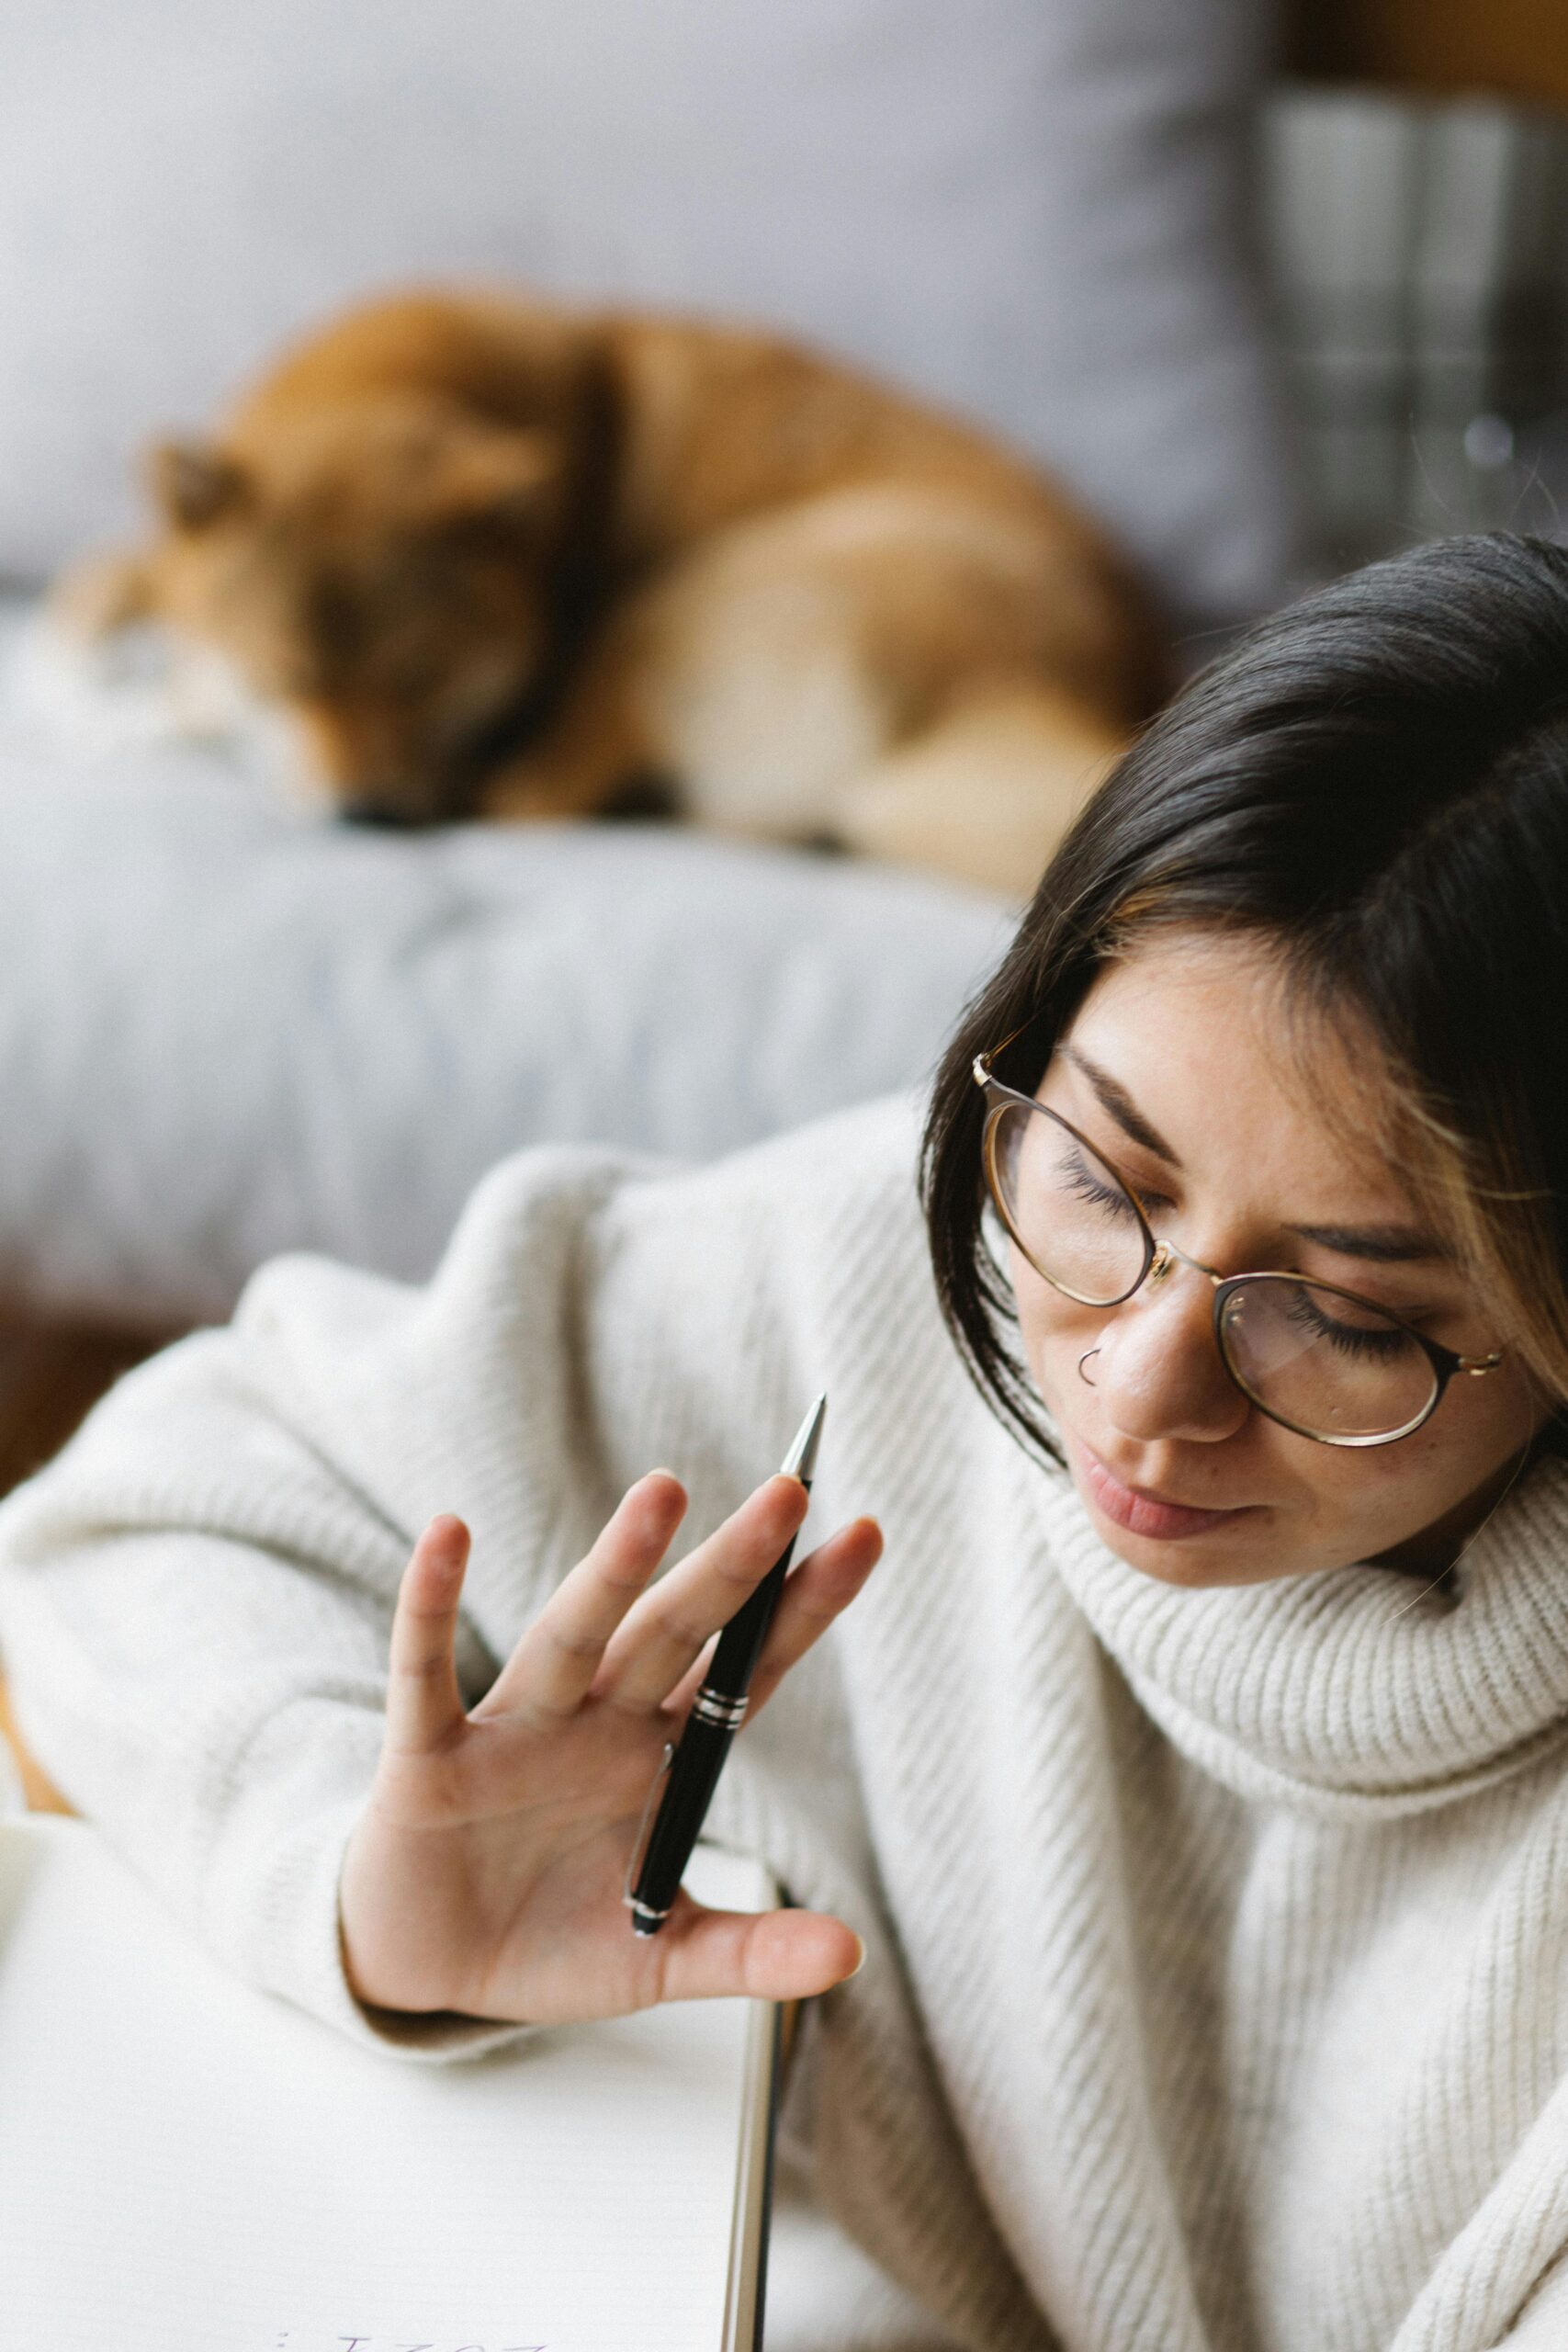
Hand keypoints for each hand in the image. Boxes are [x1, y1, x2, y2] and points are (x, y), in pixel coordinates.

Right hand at [339, 1472, 880, 2025]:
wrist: (431, 1974)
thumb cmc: (552, 1942)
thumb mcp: (661, 1957)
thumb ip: (750, 1954)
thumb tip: (850, 1957)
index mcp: (657, 1755)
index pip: (745, 1669)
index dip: (802, 1608)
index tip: (865, 1535)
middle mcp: (596, 1721)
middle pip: (675, 1630)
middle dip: (732, 1566)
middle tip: (790, 1491)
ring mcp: (516, 1729)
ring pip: (574, 1632)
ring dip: (616, 1566)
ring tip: (664, 1494)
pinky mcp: (429, 1757)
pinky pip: (426, 1671)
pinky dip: (430, 1605)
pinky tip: (448, 1535)